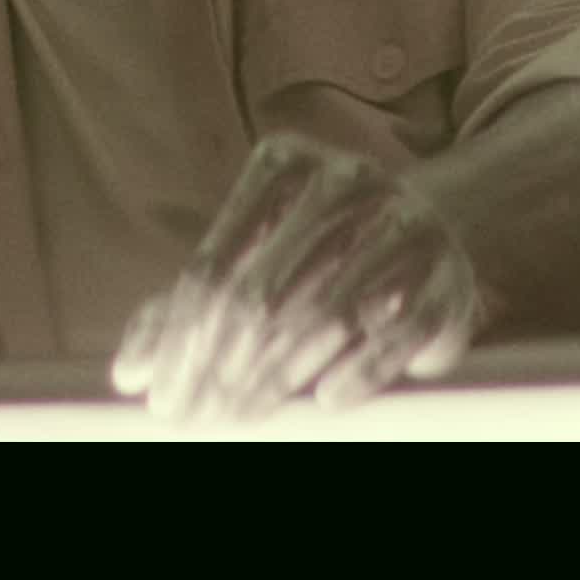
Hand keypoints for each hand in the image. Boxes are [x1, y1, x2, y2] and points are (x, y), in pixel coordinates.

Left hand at [110, 132, 486, 423]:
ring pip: (328, 310)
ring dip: (278, 375)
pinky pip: (401, 330)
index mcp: (286, 163)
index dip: (179, 341)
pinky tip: (326, 399)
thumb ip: (186, 307)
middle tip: (191, 416)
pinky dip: (362, 367)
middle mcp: (347, 180)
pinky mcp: (450, 273)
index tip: (159, 397)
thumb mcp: (250, 256)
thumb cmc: (317, 248)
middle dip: (219, 367)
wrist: (433, 221)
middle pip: (262, 291)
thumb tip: (128, 373)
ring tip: (241, 414)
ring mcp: (405, 221)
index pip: (213, 265)